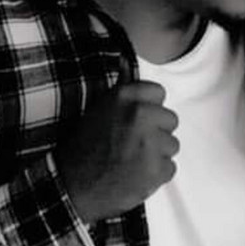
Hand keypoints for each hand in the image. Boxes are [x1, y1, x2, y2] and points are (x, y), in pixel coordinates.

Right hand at [55, 80, 178, 223]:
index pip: (158, 93)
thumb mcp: (98, 108)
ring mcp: (149, 143)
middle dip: (156, 132)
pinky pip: (170, 167)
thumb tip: (125, 60)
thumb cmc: (84, 146)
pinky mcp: (156, 169)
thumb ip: (120, 86)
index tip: (137, 120)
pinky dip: (156, 174)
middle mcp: (139, 115)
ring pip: (172, 145)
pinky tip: (136, 175)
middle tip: (133, 144)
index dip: (149, 108)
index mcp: (124, 97)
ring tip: (133, 160)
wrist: (72, 186)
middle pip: (170, 119)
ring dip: (157, 154)